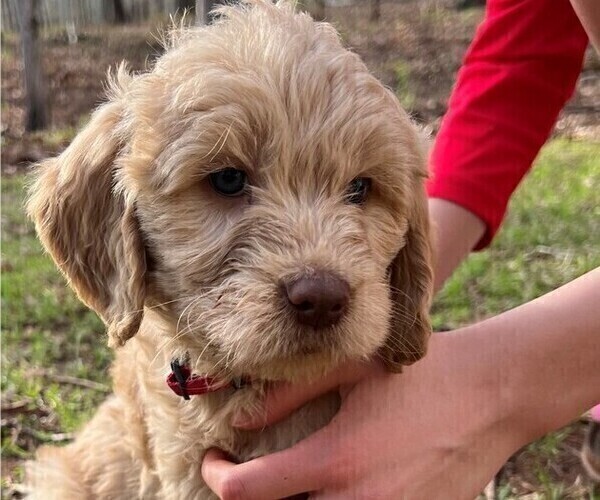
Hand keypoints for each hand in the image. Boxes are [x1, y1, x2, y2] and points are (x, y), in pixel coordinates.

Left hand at [201, 332, 521, 499]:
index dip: (217, 476)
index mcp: (337, 460)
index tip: (213, 459)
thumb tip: (239, 420)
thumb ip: (289, 393)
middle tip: (248, 476)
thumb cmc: (418, 376)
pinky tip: (332, 487)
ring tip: (286, 482)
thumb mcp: (351, 370)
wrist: (489, 395)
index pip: (248, 490)